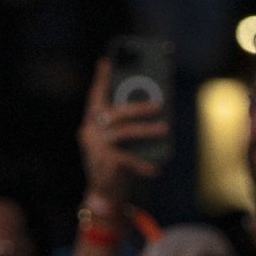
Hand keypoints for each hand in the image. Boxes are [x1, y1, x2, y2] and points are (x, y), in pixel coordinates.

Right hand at [77, 58, 168, 202]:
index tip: (106, 61)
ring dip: (146, 131)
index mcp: (91, 123)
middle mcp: (90, 133)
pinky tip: (156, 168)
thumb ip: (126, 124)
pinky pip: (128, 160)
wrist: (103, 194)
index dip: (101, 80)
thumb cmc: (115, 161)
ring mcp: (96, 149)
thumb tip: (154, 103)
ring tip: (165, 129)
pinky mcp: (105, 164)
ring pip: (124, 133)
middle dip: (137, 107)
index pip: (95, 97)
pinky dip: (143, 164)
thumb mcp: (118, 140)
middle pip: (114, 114)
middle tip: (159, 105)